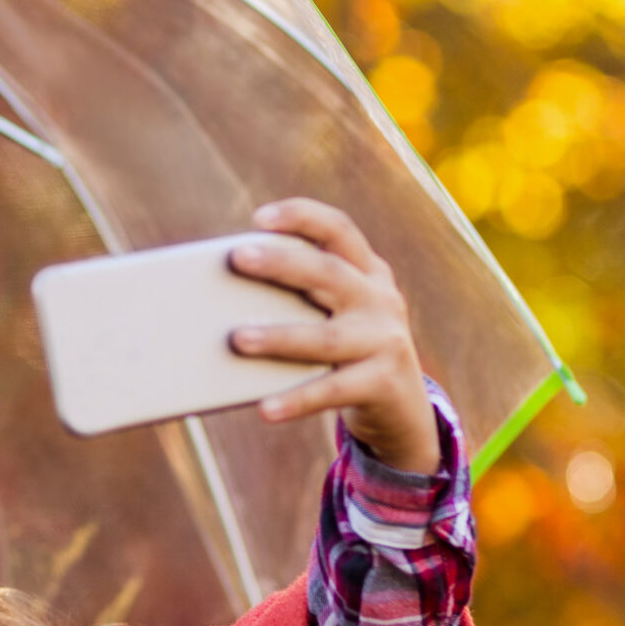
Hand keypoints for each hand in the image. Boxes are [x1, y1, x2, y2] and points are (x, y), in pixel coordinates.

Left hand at [225, 198, 440, 474]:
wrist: (402, 407)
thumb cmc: (347, 351)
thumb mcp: (336, 315)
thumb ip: (299, 299)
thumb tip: (222, 301)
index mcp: (367, 272)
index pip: (338, 230)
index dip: (302, 217)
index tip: (259, 218)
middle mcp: (380, 299)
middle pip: (330, 274)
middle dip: (282, 264)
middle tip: (238, 258)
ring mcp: (386, 341)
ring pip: (327, 337)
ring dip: (280, 337)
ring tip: (237, 340)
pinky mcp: (383, 383)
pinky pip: (333, 391)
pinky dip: (297, 399)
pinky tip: (266, 408)